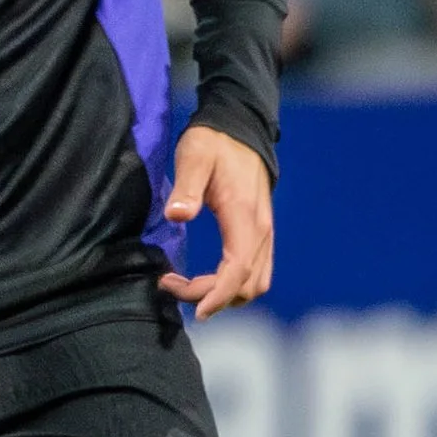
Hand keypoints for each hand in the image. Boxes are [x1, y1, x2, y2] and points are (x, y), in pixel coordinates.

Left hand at [157, 124, 272, 318]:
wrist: (239, 127)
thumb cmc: (213, 142)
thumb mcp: (194, 156)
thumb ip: (186, 186)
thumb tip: (177, 215)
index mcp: (245, 217)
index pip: (237, 270)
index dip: (217, 295)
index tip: (194, 309)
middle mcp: (261, 230)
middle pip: (246, 285)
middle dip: (211, 296)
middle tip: (172, 284)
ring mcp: (264, 233)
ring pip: (255, 283)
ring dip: (224, 294)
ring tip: (187, 286)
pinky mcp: (260, 233)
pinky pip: (255, 271)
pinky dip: (232, 284)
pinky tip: (206, 279)